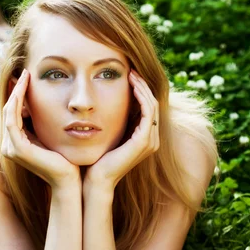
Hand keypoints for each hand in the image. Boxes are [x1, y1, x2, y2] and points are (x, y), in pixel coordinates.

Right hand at [2, 69, 80, 189]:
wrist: (70, 181)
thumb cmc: (66, 160)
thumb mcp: (51, 137)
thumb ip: (43, 125)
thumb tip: (44, 106)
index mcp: (16, 144)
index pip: (13, 114)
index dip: (18, 95)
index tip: (27, 78)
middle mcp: (9, 146)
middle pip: (8, 110)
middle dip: (16, 90)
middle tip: (24, 72)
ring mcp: (11, 148)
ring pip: (9, 112)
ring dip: (16, 92)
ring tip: (25, 76)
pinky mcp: (18, 149)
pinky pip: (13, 119)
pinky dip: (17, 102)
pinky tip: (26, 89)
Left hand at [83, 69, 159, 190]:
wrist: (96, 179)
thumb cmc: (98, 159)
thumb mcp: (109, 134)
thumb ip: (115, 122)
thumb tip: (109, 103)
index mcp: (145, 138)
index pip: (148, 107)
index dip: (141, 90)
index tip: (129, 75)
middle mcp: (152, 139)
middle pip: (153, 103)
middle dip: (143, 85)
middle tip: (132, 70)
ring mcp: (150, 141)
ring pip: (152, 105)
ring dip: (142, 88)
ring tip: (132, 74)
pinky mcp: (143, 141)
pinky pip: (147, 112)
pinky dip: (141, 97)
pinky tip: (132, 87)